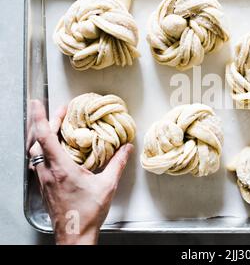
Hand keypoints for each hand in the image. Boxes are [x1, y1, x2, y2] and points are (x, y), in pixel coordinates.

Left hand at [28, 100, 133, 244]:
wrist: (74, 233)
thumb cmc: (87, 212)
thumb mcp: (107, 185)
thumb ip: (117, 164)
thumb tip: (127, 148)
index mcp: (61, 168)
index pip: (45, 137)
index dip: (40, 117)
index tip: (37, 103)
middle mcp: (48, 171)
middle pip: (37, 140)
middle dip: (43, 122)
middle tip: (56, 111)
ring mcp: (44, 179)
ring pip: (36, 151)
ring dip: (42, 135)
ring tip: (55, 126)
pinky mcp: (46, 185)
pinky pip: (40, 160)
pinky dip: (46, 148)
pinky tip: (57, 149)